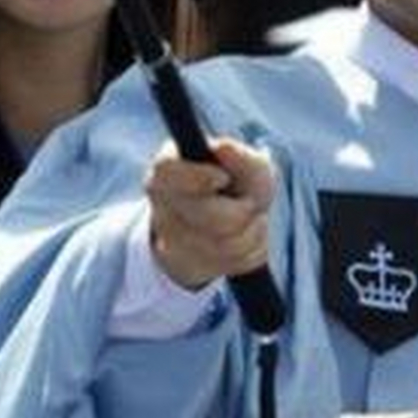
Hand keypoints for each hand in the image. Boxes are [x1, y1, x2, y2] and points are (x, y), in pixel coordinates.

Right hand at [145, 138, 273, 290]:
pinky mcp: (193, 268)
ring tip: (249, 219)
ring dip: (254, 230)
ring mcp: (173, 242)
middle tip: (249, 202)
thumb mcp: (247, 165)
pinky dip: (254, 249)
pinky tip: (245, 237)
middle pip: (213, 219)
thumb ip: (240, 156)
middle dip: (244, 211)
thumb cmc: (237, 185)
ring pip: (229, 245)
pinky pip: (237, 262)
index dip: (199, 177)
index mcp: (167, 173)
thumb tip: (222, 149)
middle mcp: (163, 208)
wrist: (229, 221)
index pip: (167, 172)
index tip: (222, 177)